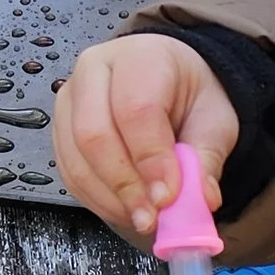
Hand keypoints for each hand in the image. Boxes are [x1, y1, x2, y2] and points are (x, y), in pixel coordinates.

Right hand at [52, 35, 238, 243]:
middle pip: (93, 133)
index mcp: (138, 56)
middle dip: (124, 184)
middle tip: (152, 216)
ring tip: (144, 218)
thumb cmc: (189, 96)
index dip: (150, 158)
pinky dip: (97, 200)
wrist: (169, 84)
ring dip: (110, 198)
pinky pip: (69, 173)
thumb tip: (200, 199)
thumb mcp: (214, 121)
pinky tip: (126, 209)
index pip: (135, 109)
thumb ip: (206, 159)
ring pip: (76, 158)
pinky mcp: (59, 131)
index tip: (168, 196)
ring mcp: (69, 101)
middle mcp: (93, 71)